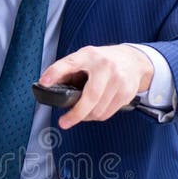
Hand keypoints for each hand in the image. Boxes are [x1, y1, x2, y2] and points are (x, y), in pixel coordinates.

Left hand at [38, 44, 153, 129]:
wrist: (133, 60)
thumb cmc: (103, 60)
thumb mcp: (84, 58)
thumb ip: (67, 70)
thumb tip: (48, 84)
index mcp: (90, 56)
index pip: (70, 63)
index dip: (55, 73)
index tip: (44, 83)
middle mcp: (106, 67)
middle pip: (90, 97)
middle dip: (76, 114)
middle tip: (64, 122)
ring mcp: (119, 81)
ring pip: (98, 110)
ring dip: (86, 116)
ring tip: (81, 113)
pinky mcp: (126, 93)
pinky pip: (107, 113)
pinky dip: (97, 116)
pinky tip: (94, 110)